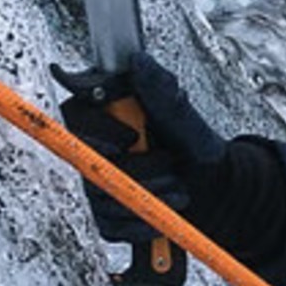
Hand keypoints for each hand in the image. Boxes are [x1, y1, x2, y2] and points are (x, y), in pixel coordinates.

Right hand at [56, 54, 228, 245]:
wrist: (211, 185)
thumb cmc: (193, 143)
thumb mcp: (184, 115)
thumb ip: (161, 90)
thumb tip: (137, 59)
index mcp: (105, 118)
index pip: (75, 117)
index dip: (99, 131)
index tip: (131, 138)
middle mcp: (93, 150)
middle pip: (89, 163)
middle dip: (136, 170)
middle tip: (171, 165)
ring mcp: (96, 184)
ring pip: (103, 197)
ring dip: (147, 197)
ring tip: (180, 190)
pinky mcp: (105, 216)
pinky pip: (110, 226)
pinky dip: (140, 225)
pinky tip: (162, 217)